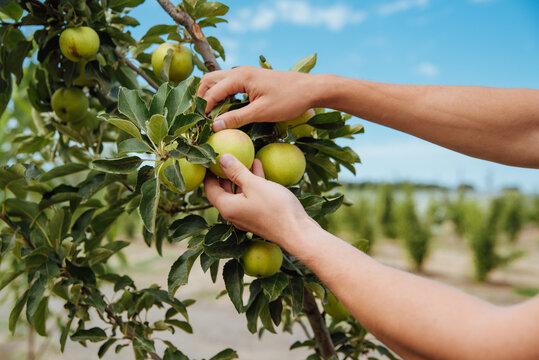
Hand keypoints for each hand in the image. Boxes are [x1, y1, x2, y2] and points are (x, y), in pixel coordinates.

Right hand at [198, 66, 315, 130]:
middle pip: (210, 80)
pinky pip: (229, 83)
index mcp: (240, 76)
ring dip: (211, 94)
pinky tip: (225, 108)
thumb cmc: (288, 100)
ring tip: (209, 113)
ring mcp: (246, 73)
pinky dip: (222, 93)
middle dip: (201, 97)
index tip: (200, 125)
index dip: (204, 108)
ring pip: (219, 80)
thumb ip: (237, 118)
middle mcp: (240, 71)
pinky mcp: (252, 79)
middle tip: (199, 116)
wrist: (311, 89)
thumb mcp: (261, 112)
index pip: (213, 91)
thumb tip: (214, 126)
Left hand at [204, 154, 317, 248]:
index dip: (208, 173)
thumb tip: (221, 158)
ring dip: (241, 175)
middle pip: (223, 191)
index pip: (210, 188)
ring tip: (243, 157)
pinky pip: (251, 196)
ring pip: (239, 192)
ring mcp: (247, 216)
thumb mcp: (254, 185)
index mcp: (227, 207)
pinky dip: (252, 182)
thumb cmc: (275, 208)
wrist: (298, 232)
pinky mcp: (260, 216)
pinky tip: (258, 166)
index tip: (209, 158)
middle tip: (224, 155)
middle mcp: (234, 214)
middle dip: (224, 173)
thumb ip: (237, 171)